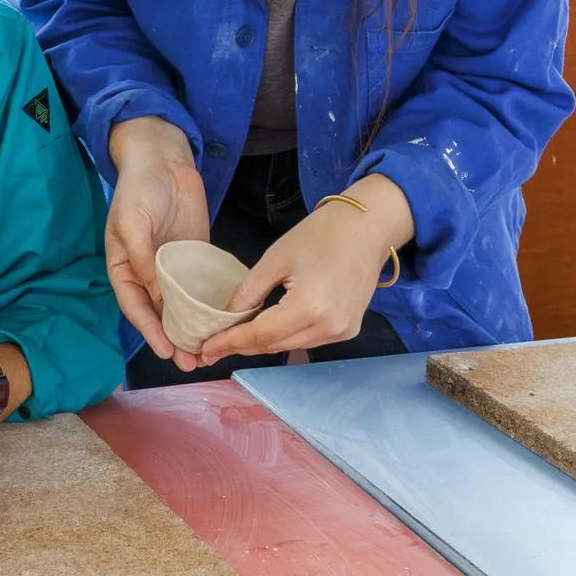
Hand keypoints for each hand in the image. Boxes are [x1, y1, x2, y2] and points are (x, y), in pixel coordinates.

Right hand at [106, 117, 209, 370]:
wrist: (164, 157)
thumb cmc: (139, 187)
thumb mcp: (133, 222)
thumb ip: (142, 259)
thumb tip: (156, 295)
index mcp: (125, 267)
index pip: (135, 307)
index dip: (149, 331)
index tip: (166, 350)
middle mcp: (149, 273)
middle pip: (160, 314)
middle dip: (175, 339)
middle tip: (192, 362)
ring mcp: (174, 266)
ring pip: (183, 306)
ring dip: (194, 328)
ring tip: (209, 352)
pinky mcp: (196, 256)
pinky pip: (203, 285)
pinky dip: (211, 304)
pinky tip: (224, 320)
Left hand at [197, 176, 412, 365]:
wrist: (369, 227)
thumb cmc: (322, 234)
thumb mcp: (276, 258)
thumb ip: (249, 291)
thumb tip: (228, 315)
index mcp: (308, 308)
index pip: (260, 335)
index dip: (230, 343)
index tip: (205, 348)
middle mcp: (327, 328)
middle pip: (274, 345)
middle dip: (241, 346)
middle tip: (211, 347)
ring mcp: (341, 332)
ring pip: (290, 346)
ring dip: (262, 343)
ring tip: (233, 339)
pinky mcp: (348, 330)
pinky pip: (307, 340)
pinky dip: (284, 337)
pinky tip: (265, 330)